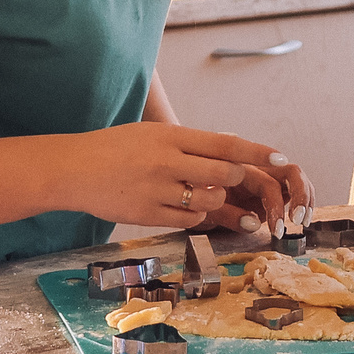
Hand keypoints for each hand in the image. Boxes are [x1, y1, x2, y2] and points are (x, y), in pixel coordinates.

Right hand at [56, 122, 309, 230]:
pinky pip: (188, 220)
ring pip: (208, 200)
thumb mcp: (152, 134)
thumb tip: (228, 148)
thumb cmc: (115, 148)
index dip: (257, 152)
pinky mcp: (147, 214)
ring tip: (208, 196)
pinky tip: (188, 209)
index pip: (225, 143)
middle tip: (235, 182)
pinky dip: (196, 216)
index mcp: (170, 136)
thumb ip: (188, 143)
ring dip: (216, 200)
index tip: (280, 158)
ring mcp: (157, 190)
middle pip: (223, 174)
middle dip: (235, 180)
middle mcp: (167, 162)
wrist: (73, 169)